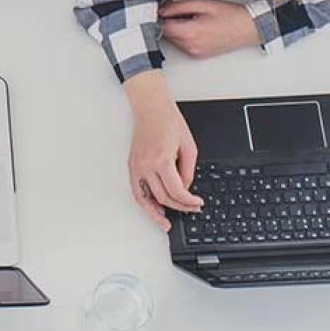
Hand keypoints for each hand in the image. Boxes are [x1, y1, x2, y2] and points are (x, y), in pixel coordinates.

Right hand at [123, 71, 202, 230]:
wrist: (150, 108)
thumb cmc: (168, 121)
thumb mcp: (189, 147)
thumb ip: (188, 171)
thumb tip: (185, 188)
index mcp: (161, 160)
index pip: (176, 191)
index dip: (189, 202)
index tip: (198, 203)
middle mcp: (145, 165)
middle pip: (163, 197)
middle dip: (179, 207)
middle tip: (190, 209)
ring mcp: (136, 166)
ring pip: (145, 198)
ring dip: (156, 212)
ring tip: (164, 222)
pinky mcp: (132, 164)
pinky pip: (136, 189)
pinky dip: (144, 202)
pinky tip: (151, 209)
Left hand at [159, 0, 259, 60]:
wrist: (249, 27)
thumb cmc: (231, 15)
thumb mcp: (201, 3)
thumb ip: (178, 7)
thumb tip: (162, 9)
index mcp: (191, 33)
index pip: (161, 26)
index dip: (160, 15)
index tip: (163, 8)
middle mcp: (191, 46)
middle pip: (166, 34)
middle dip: (168, 21)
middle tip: (178, 9)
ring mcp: (195, 52)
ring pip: (173, 40)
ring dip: (176, 28)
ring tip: (191, 18)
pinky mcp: (198, 55)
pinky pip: (182, 45)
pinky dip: (184, 36)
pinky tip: (195, 27)